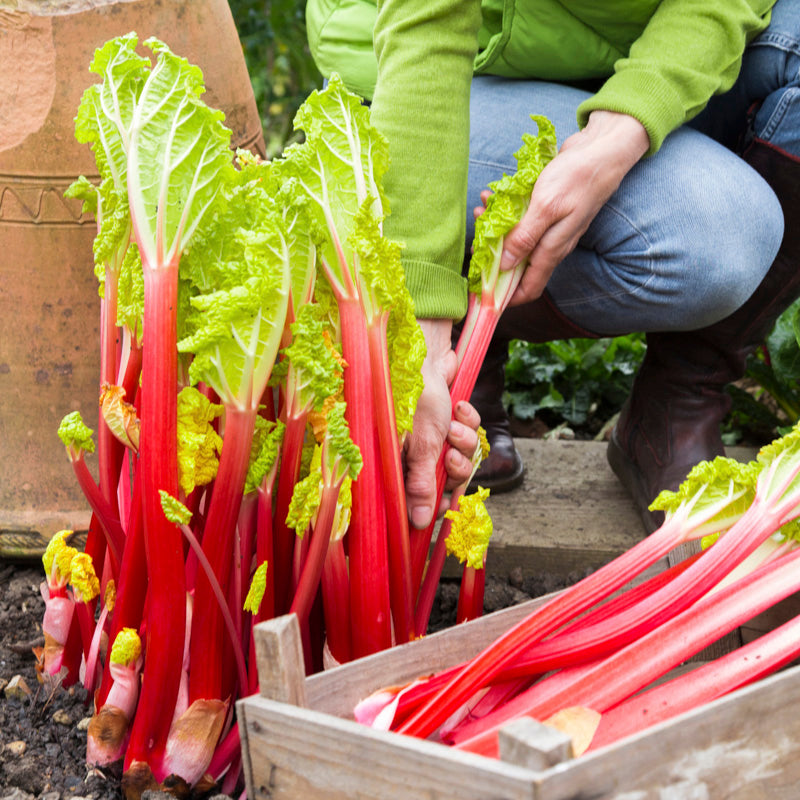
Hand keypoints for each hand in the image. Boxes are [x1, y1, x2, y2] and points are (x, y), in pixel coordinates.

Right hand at [404, 319, 479, 529]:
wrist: (426, 354)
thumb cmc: (415, 396)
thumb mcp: (423, 444)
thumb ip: (423, 483)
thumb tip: (419, 522)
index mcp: (397, 465)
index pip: (417, 501)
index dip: (435, 504)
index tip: (448, 500)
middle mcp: (414, 456)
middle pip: (446, 482)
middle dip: (456, 466)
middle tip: (450, 452)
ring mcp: (432, 440)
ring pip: (462, 459)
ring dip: (465, 441)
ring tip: (453, 424)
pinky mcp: (448, 424)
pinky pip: (470, 436)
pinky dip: (469, 422)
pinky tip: (458, 407)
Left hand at [478, 111, 649, 305]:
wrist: (603, 149)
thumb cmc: (577, 177)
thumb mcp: (546, 207)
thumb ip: (525, 237)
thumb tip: (504, 266)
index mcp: (552, 250)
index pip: (529, 289)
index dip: (505, 297)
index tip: (482, 291)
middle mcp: (551, 245)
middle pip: (517, 267)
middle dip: (493, 258)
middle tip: (475, 241)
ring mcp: (550, 229)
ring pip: (517, 242)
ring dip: (496, 231)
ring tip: (481, 211)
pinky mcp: (548, 212)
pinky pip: (522, 222)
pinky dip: (506, 214)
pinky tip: (494, 198)